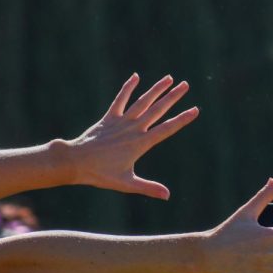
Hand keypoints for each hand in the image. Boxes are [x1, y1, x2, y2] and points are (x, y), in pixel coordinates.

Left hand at [64, 73, 198, 198]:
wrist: (76, 162)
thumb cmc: (101, 174)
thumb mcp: (127, 183)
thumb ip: (148, 188)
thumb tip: (167, 195)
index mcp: (140, 143)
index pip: (166, 129)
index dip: (182, 119)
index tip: (195, 110)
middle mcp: (133, 129)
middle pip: (157, 110)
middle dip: (173, 97)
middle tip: (186, 85)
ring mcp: (121, 121)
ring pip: (142, 101)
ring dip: (156, 89)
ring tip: (169, 78)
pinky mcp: (108, 118)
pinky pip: (120, 99)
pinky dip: (128, 88)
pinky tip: (136, 77)